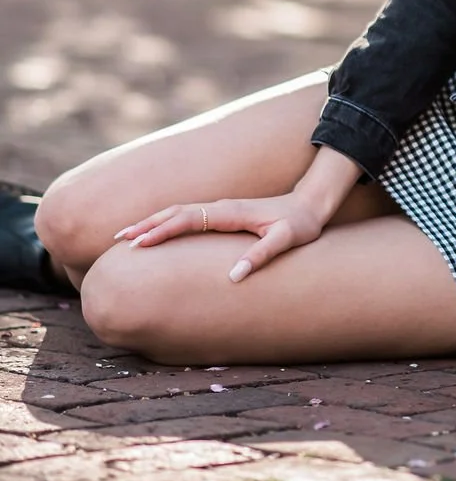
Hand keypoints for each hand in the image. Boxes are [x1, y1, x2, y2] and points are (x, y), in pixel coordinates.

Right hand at [113, 193, 327, 282]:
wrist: (310, 204)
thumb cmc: (299, 224)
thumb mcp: (286, 240)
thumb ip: (261, 255)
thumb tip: (234, 276)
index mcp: (230, 212)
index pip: (188, 219)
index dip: (163, 231)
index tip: (139, 244)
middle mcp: (221, 207)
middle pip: (175, 212)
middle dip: (147, 225)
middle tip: (119, 240)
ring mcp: (220, 209)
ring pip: (178, 212)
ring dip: (152, 222)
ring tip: (126, 237)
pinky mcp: (222, 214)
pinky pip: (187, 217)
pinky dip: (166, 223)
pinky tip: (155, 233)